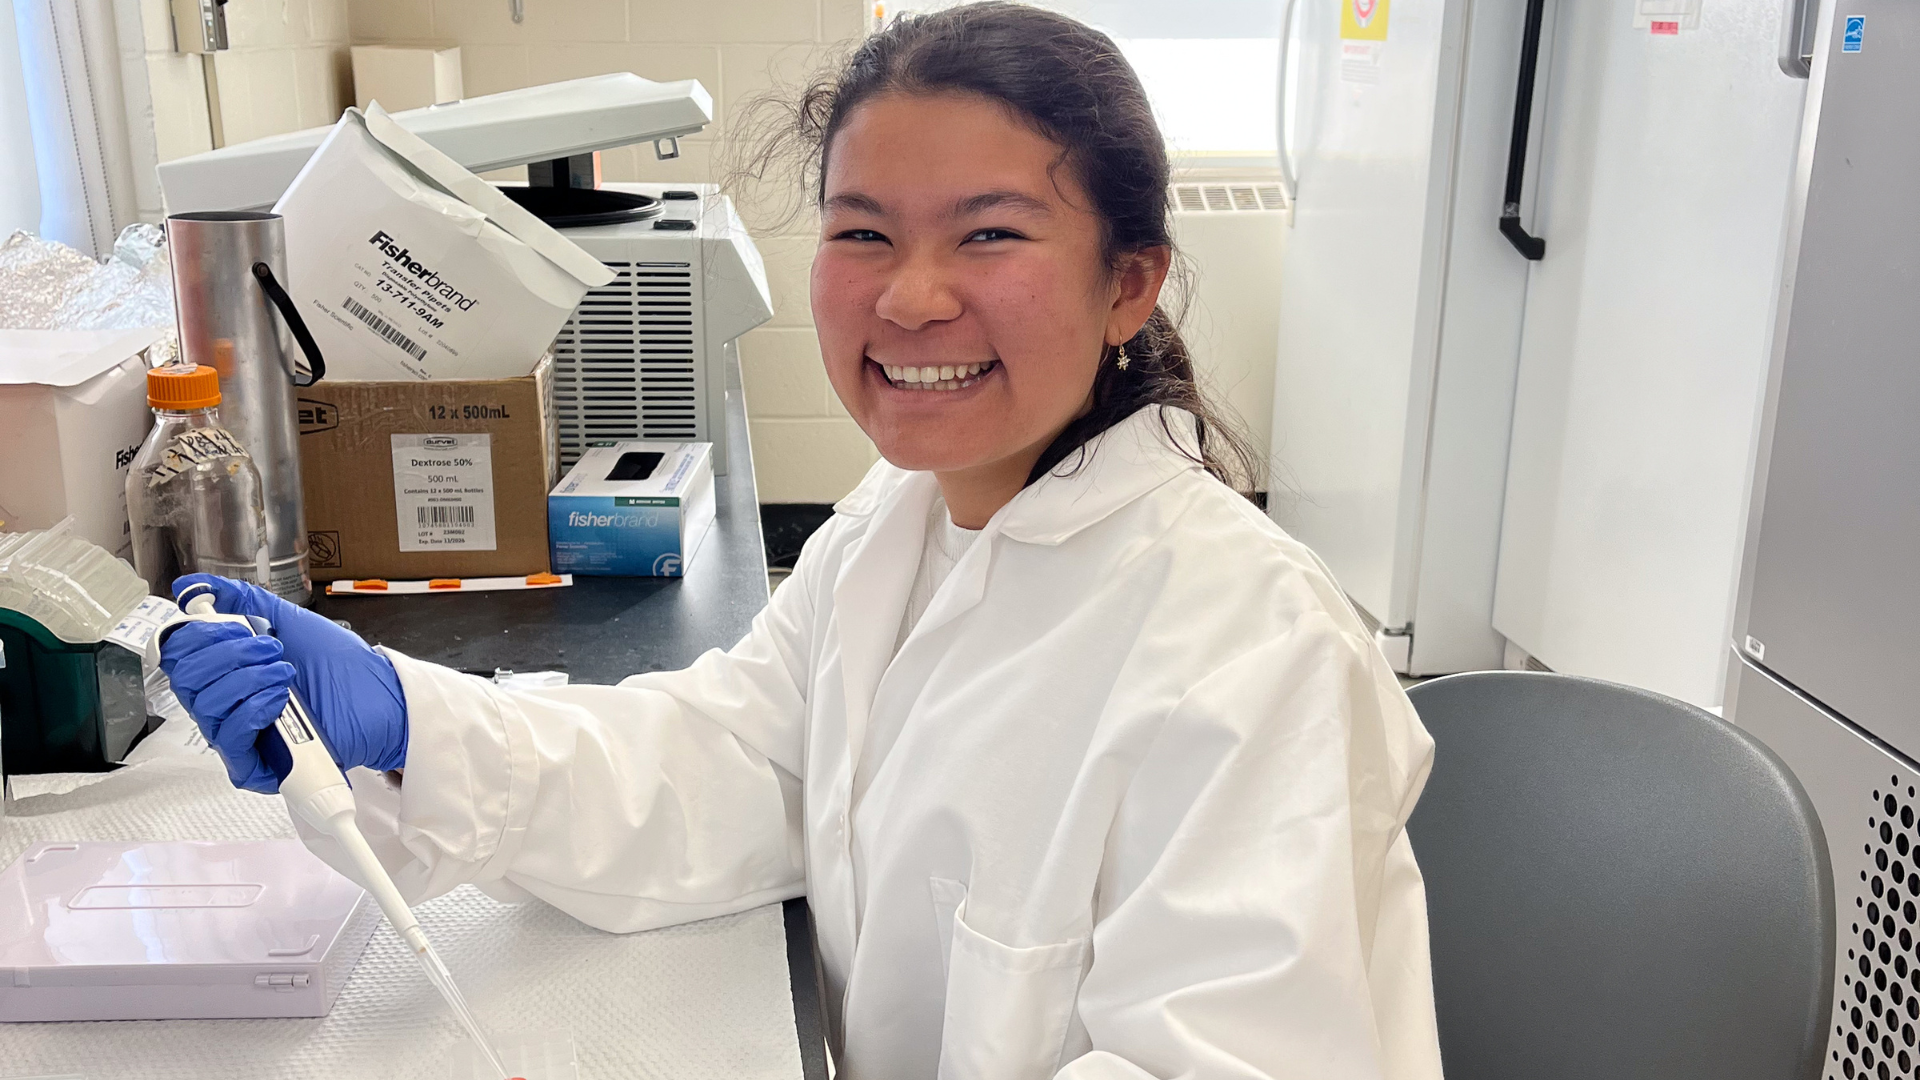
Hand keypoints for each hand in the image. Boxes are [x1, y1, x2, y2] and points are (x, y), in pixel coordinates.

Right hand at [160, 574, 408, 792]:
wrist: (379, 696)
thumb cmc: (338, 663)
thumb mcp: (286, 619)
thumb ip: (239, 598)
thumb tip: (190, 585)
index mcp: (224, 670)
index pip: (179, 655)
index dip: (200, 636)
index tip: (237, 625)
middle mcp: (224, 702)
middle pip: (186, 679)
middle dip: (229, 655)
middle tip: (272, 650)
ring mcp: (238, 735)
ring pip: (205, 706)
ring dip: (248, 680)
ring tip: (285, 673)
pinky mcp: (255, 765)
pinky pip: (228, 740)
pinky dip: (250, 710)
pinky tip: (279, 699)